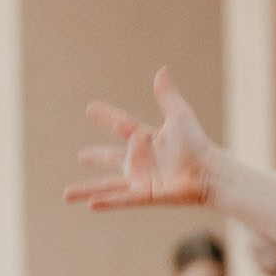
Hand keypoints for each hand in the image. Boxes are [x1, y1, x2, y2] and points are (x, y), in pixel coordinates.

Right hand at [67, 69, 219, 209]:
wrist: (209, 172)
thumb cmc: (197, 145)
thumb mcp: (179, 115)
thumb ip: (167, 95)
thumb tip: (161, 70)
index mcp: (146, 140)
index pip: (121, 125)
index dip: (106, 117)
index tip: (90, 108)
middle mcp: (141, 161)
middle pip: (110, 158)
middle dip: (96, 156)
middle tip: (81, 156)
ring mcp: (140, 180)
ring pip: (107, 185)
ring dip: (86, 189)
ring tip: (66, 195)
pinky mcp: (144, 196)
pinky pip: (121, 199)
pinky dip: (106, 201)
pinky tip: (90, 205)